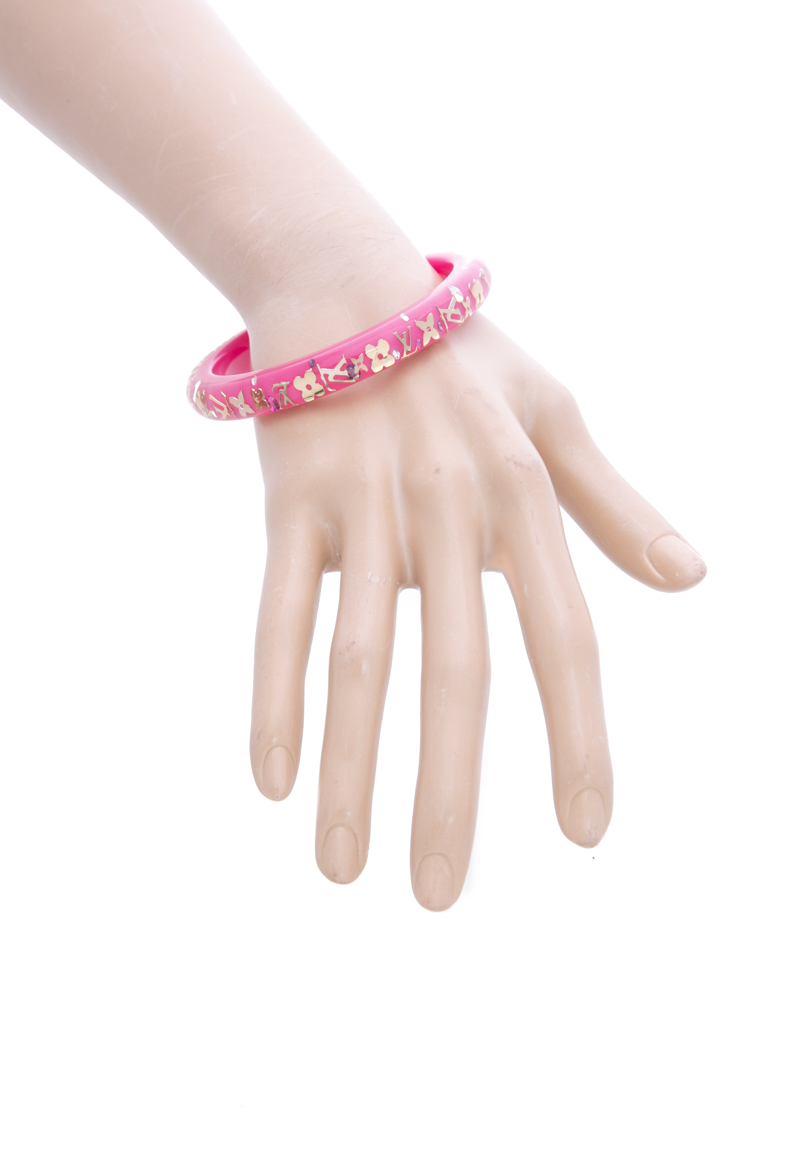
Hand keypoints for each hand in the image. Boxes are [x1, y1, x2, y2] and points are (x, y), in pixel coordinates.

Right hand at [249, 313, 705, 910]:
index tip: (584, 832)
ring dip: (351, 769)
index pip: (564, 638)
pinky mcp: (290, 505)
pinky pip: (277, 612)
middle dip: (450, 791)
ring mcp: (363, 507)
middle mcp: (447, 509)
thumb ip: (616, 506)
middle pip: (454, 671)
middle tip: (440, 898)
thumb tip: (693, 583)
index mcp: (522, 496)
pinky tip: (272, 778)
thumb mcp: (557, 418)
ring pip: (356, 656)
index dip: (576, 737)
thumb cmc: (465, 365)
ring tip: (345, 868)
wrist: (347, 286)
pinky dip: (272, 695)